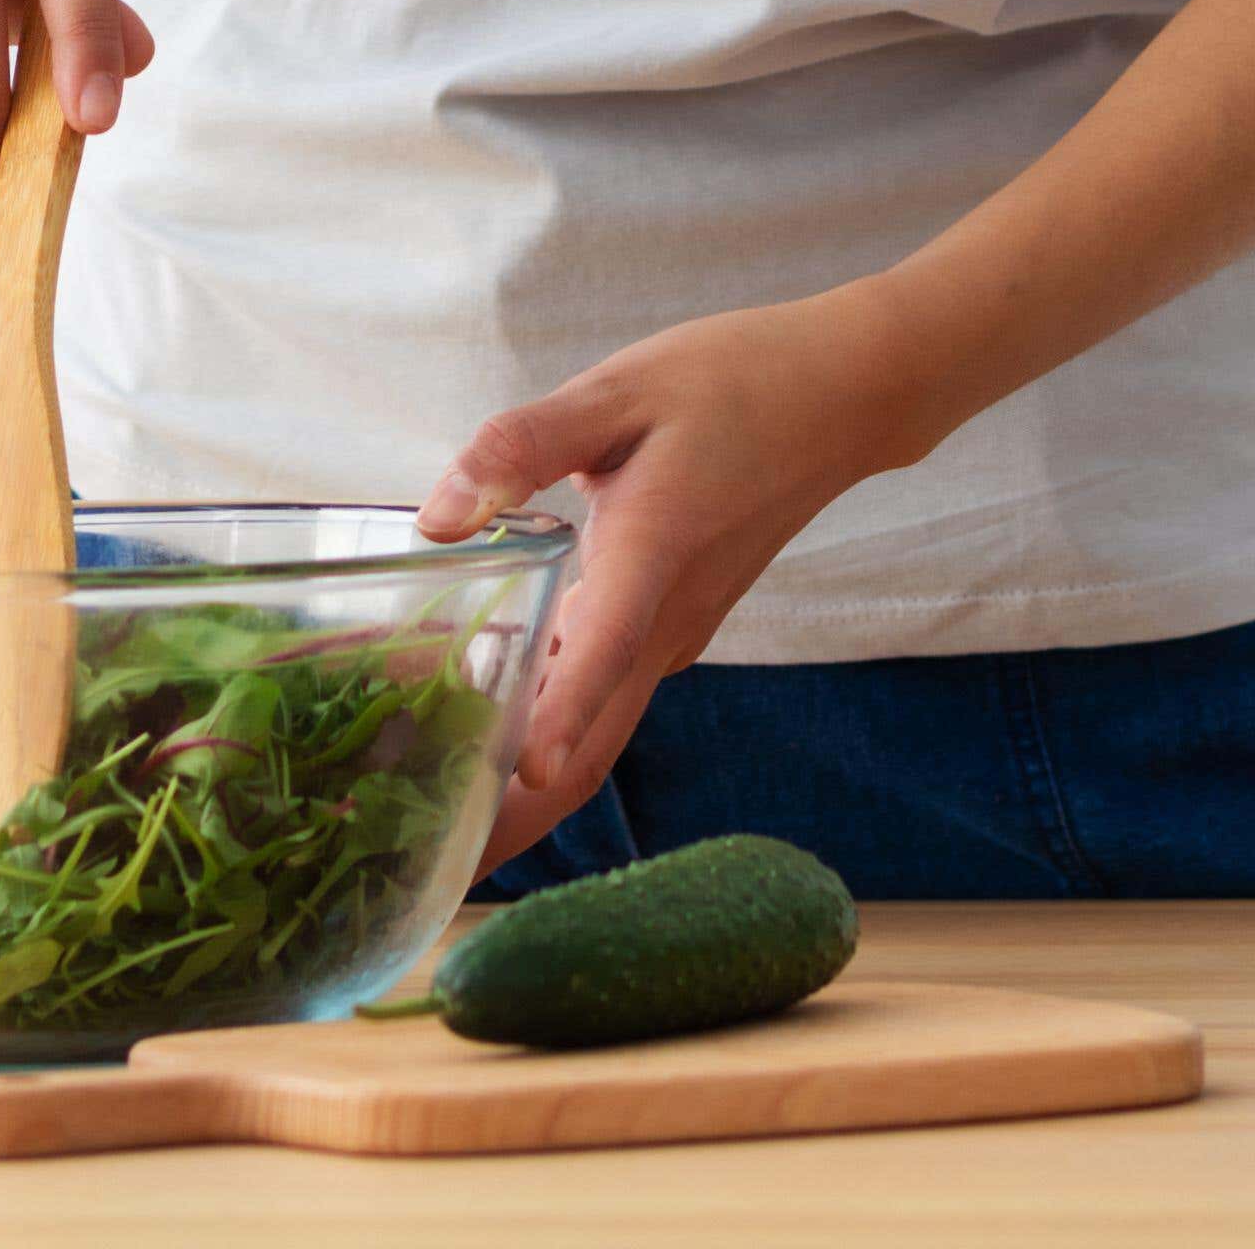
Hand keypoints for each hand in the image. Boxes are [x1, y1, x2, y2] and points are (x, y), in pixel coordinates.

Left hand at [420, 290, 944, 856]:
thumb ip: (522, 446)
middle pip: (588, 753)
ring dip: (521, 798)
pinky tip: (479, 741)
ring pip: (596, 744)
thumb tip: (439, 519)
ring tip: (425, 830)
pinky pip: (605, 709)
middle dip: (507, 824)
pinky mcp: (672, 632)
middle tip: (412, 873)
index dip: (554, 723)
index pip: (602, 654)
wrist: (842, 398)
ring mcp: (674, 639)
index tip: (506, 793)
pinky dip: (547, 747)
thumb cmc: (731, 382)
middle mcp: (667, 623)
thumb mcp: (619, 388)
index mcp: (652, 553)